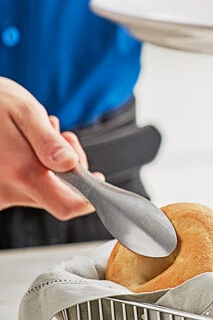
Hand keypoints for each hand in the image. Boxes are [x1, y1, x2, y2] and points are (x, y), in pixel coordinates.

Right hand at [0, 77, 96, 218]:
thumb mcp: (25, 112)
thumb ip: (47, 142)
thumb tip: (71, 164)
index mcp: (22, 174)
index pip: (67, 207)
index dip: (89, 198)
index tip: (96, 180)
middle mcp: (8, 191)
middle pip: (58, 196)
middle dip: (70, 169)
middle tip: (63, 137)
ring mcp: (0, 193)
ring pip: (43, 188)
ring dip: (52, 165)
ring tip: (43, 133)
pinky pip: (26, 184)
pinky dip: (34, 166)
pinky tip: (27, 143)